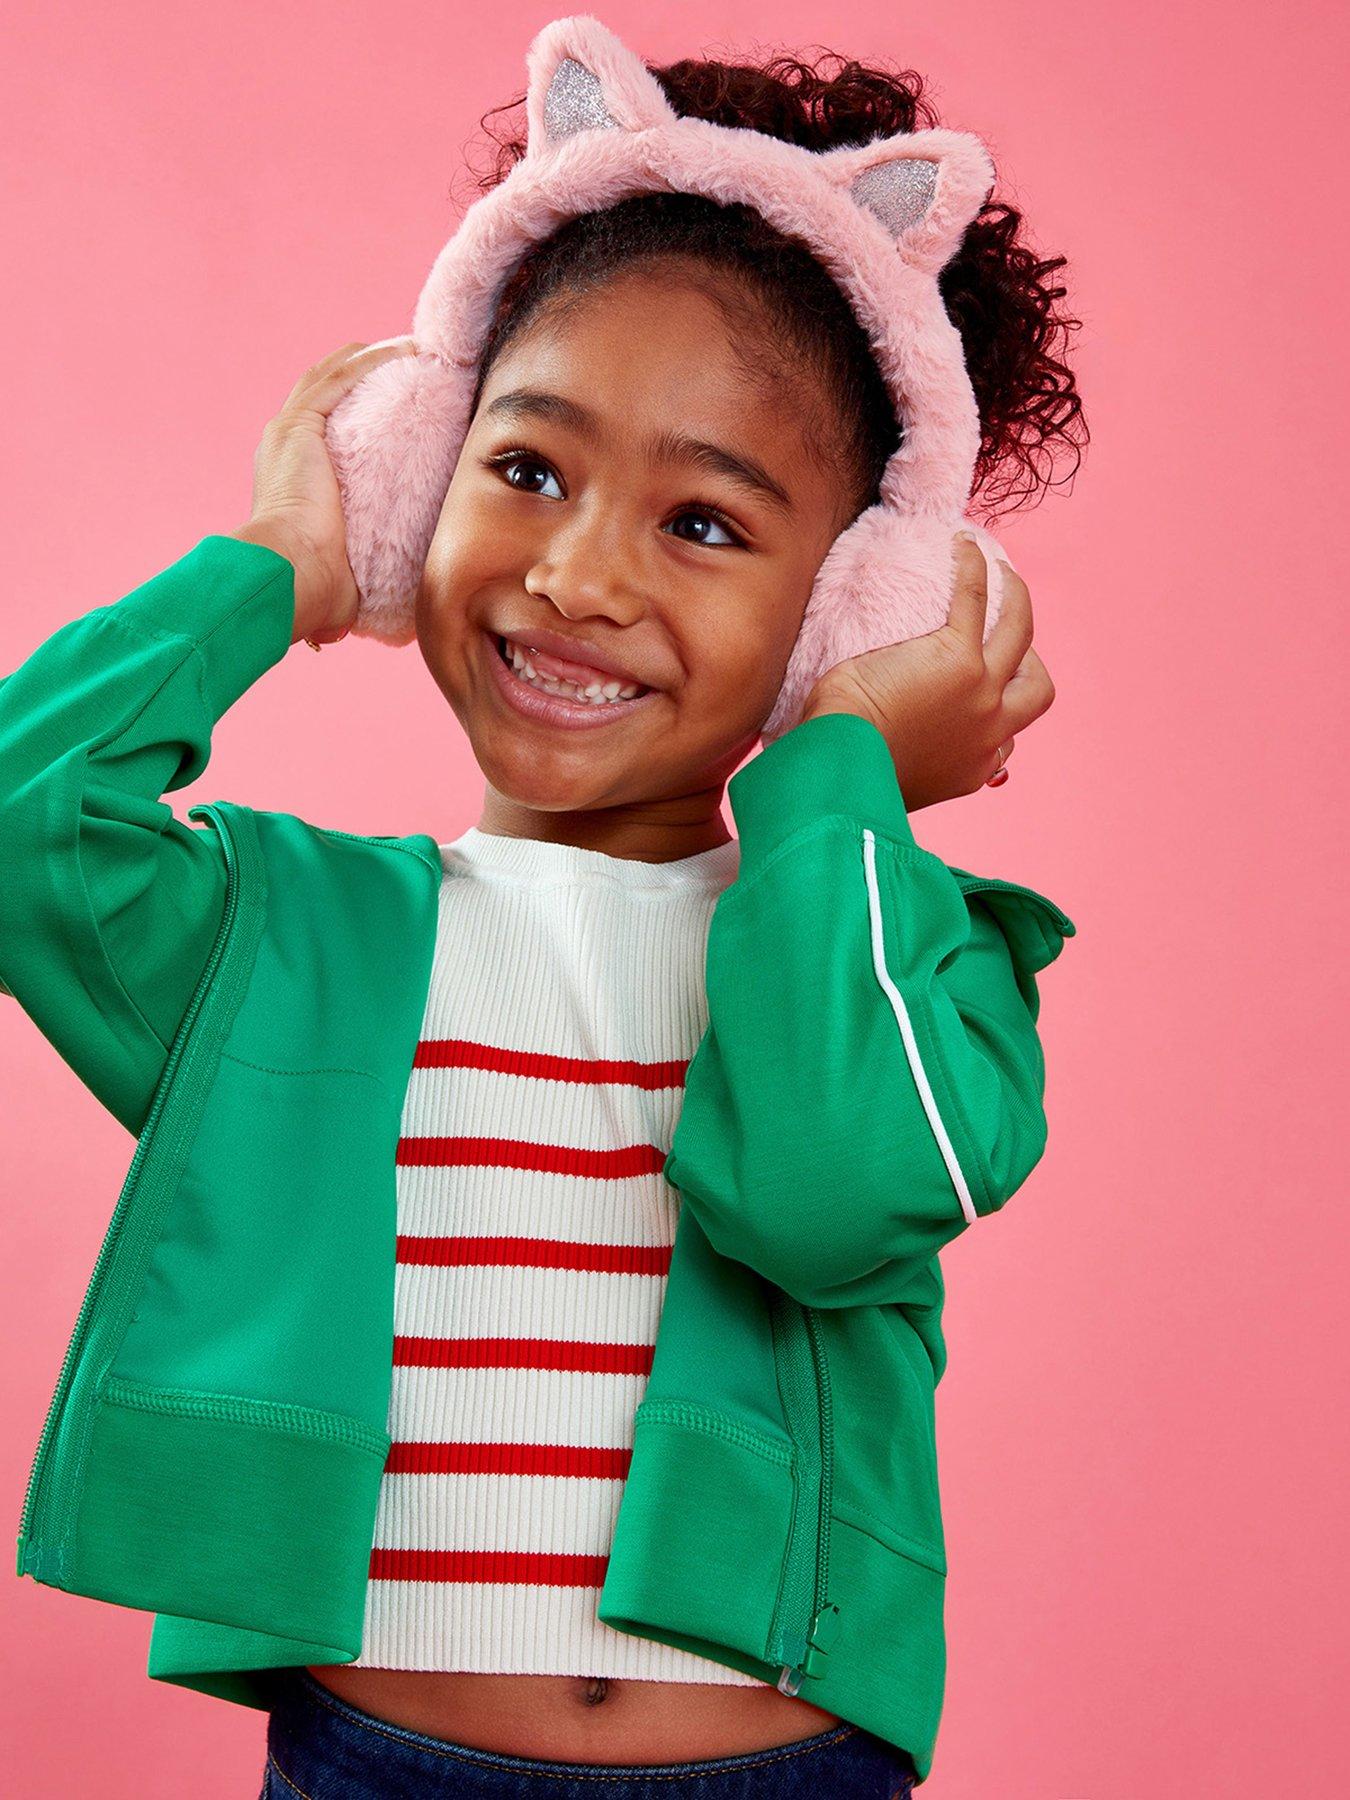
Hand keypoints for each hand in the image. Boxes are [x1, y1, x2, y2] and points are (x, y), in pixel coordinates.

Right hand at [232, 338, 419, 645]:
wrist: (284, 578)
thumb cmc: (306, 592)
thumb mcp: (328, 586)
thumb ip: (332, 594)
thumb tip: (332, 638)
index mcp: (286, 481)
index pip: (323, 434)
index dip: (355, 416)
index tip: (394, 409)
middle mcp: (282, 448)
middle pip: (325, 394)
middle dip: (363, 375)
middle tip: (409, 365)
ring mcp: (289, 433)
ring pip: (332, 377)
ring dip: (371, 358)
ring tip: (412, 348)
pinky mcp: (301, 425)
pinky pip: (340, 378)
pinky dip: (372, 360)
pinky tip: (405, 349)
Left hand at [799, 532, 1055, 811]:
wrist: (844, 764)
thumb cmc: (849, 770)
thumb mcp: (892, 781)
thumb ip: (907, 765)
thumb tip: (886, 748)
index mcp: (971, 768)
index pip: (1005, 742)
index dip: (999, 719)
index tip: (979, 702)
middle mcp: (988, 732)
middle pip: (1037, 690)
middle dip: (1030, 663)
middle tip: (1007, 640)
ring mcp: (980, 692)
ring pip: (1020, 633)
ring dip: (1017, 599)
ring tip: (1003, 573)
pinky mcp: (957, 658)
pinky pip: (976, 600)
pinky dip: (976, 570)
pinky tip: (964, 546)